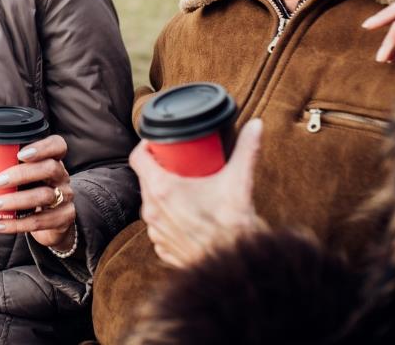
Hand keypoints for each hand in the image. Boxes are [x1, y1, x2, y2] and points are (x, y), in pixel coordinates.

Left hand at [0, 135, 77, 252]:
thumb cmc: (31, 191)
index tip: (20, 154)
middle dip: (20, 174)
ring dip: (14, 201)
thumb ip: (0, 157)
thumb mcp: (23, 174)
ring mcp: (65, 198)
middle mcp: (62, 177)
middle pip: (49, 168)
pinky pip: (39, 222)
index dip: (42, 147)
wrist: (52, 224)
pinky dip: (16, 224)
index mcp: (53, 160)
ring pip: (44, 196)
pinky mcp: (63, 219)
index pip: (58, 145)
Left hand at [130, 119, 262, 268]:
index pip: (138, 158)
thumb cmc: (233, 227)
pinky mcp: (163, 248)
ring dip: (164, 194)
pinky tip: (186, 214)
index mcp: (162, 190)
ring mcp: (156, 232)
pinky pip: (160, 226)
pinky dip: (170, 218)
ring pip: (152, 204)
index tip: (160, 143)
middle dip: (161, 168)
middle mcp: (152, 211)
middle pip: (146, 179)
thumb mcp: (239, 181)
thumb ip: (247, 149)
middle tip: (180, 162)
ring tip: (185, 187)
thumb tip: (256, 125)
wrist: (235, 268)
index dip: (147, 146)